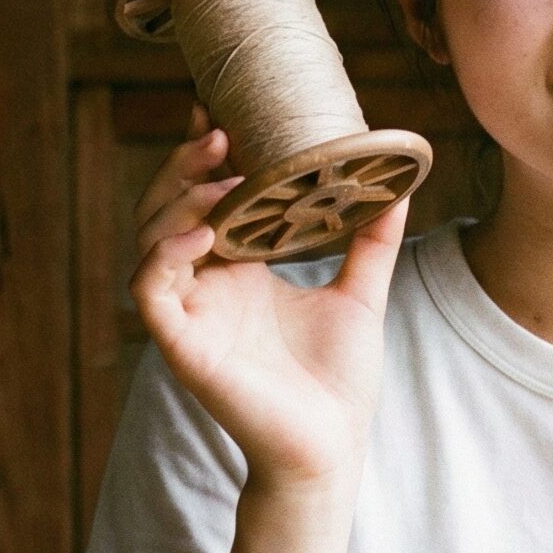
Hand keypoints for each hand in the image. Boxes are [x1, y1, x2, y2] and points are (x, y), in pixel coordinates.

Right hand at [129, 103, 407, 498]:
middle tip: (219, 131)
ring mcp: (191, 312)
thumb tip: (402, 179)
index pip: (205, 193)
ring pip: (151, 238)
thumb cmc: (336, 379)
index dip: (202, 150)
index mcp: (238, 266)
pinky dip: (166, 254)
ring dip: (175, 198)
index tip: (218, 106)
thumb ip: (374, 237)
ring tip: (218, 174)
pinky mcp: (183, 344)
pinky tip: (204, 231)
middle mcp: (207, 282)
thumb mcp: (360, 291)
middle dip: (183, 164)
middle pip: (167, 205)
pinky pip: (151, 290)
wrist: (333, 446)